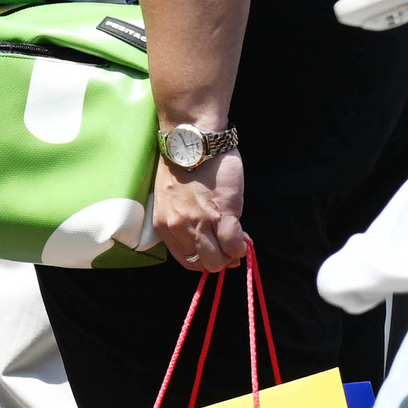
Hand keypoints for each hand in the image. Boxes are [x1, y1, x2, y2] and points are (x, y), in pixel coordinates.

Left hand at [154, 151, 249, 272]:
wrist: (193, 144)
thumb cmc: (183, 167)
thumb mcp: (171, 200)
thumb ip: (184, 221)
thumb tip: (206, 238)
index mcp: (164, 225)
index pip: (186, 260)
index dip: (204, 260)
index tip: (214, 251)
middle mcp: (179, 228)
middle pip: (204, 264)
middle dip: (219, 259)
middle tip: (228, 246)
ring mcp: (201, 223)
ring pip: (219, 260)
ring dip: (231, 254)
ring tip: (235, 240)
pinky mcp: (223, 214)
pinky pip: (235, 245)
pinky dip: (242, 246)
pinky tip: (243, 237)